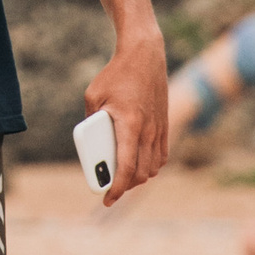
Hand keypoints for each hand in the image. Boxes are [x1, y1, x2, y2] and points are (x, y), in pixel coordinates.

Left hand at [84, 24, 167, 205]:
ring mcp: (159, 128)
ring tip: (122, 178)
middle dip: (125, 186)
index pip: (126, 167)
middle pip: (141, 173)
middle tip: (109, 188)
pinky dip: (150, 166)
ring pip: (153, 168)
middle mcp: (148, 130)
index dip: (116, 188)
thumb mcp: (93, 96)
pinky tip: (139, 164)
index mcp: (129, 124)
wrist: (144, 55)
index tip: (106, 199)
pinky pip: (161, 156)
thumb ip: (90, 122)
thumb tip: (89, 143)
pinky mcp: (164, 125)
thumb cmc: (115, 75)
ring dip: (139, 177)